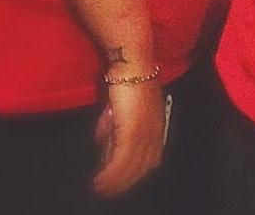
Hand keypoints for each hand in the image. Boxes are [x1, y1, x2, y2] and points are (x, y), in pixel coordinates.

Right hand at [92, 81, 165, 197]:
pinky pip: (120, 163)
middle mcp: (154, 134)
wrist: (132, 64)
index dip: (134, 172)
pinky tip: (99, 181)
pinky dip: (109, 175)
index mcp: (156, 127)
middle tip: (106, 190)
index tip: (120, 180)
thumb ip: (113, 128)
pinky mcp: (132, 135)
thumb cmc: (128, 78)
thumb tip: (103, 146)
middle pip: (140, 168)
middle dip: (123, 182)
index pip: (149, 159)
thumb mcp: (121, 108)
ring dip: (113, 182)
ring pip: (129, 169)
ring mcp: (145, 135)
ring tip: (98, 188)